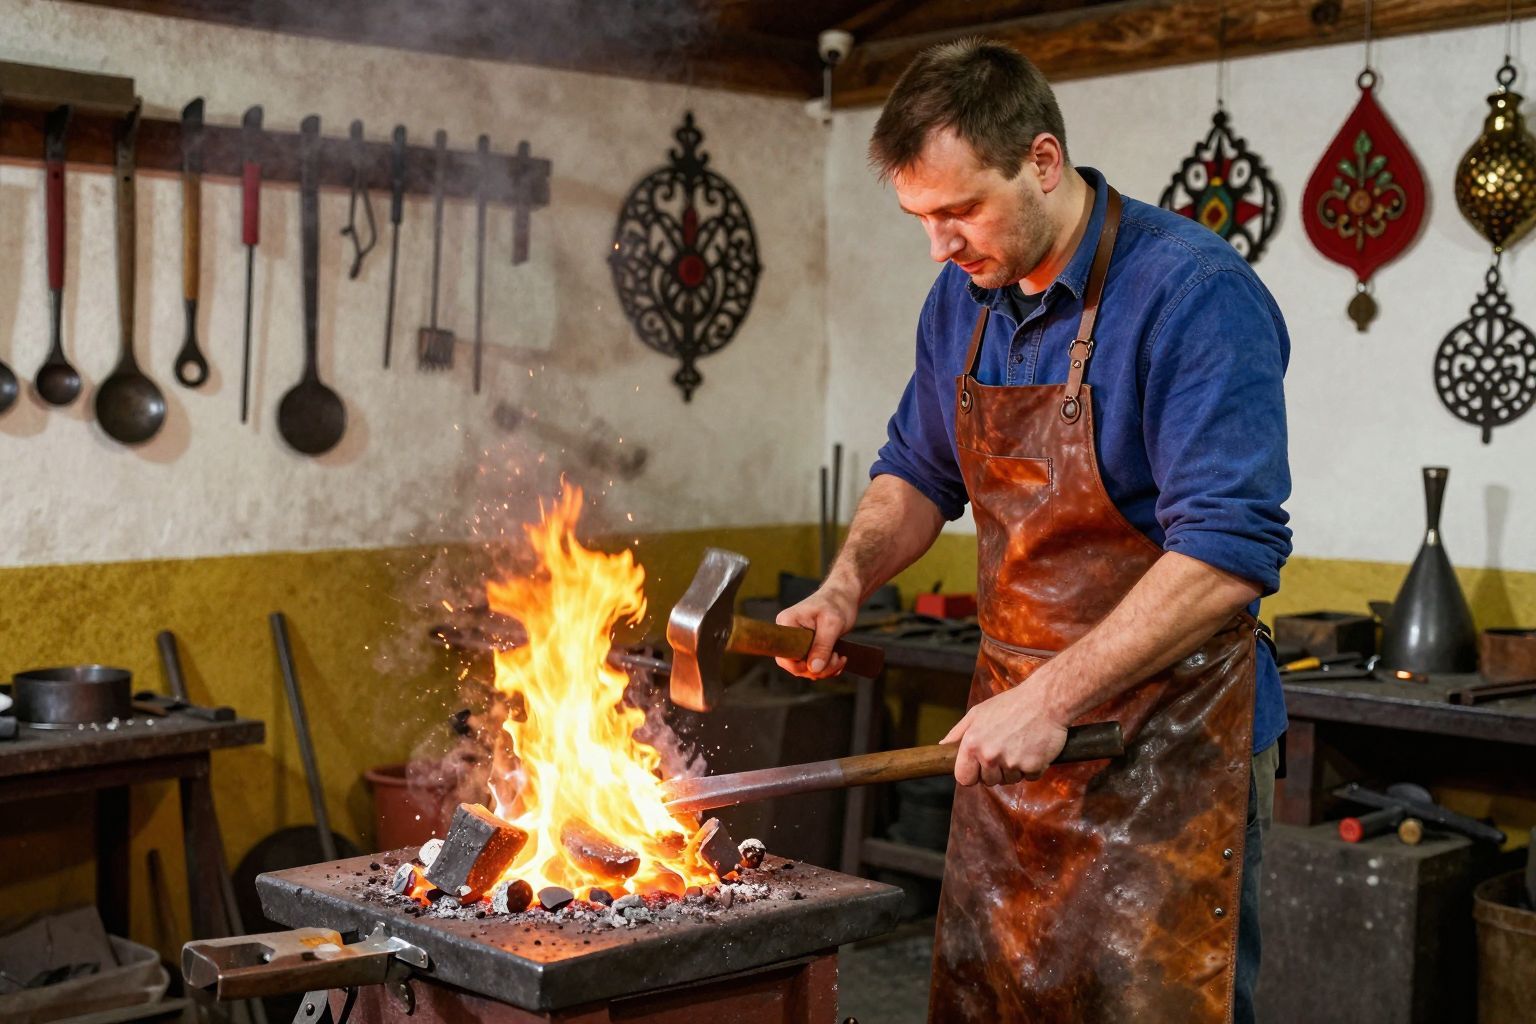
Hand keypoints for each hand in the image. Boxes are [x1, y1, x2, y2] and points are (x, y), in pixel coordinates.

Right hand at [774, 581, 858, 678]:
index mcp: (786, 624)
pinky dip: (827, 668)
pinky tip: (838, 660)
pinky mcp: (806, 647)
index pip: (784, 656)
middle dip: (818, 669)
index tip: (824, 660)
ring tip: (840, 657)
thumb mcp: (832, 624)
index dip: (802, 666)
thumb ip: (822, 646)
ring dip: (825, 669)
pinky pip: (812, 666)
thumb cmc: (837, 603)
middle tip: (837, 659)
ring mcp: (796, 642)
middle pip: (795, 666)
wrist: (844, 595)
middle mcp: (787, 634)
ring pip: (805, 668)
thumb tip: (813, 669)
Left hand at [942, 676, 1070, 786]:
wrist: (1046, 700)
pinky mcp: (1033, 767)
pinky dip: (1032, 766)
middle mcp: (990, 756)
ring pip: (1009, 780)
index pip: (964, 778)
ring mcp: (1012, 763)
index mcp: (972, 744)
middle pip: (988, 781)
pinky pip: (1029, 777)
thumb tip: (943, 746)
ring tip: (1020, 744)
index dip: (972, 774)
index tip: (979, 768)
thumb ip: (958, 732)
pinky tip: (1033, 747)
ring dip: (1014, 768)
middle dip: (996, 770)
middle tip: (1005, 747)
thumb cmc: (1011, 704)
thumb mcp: (978, 713)